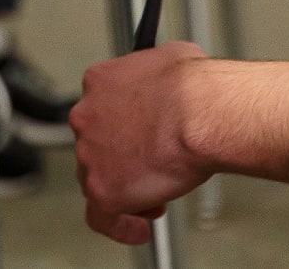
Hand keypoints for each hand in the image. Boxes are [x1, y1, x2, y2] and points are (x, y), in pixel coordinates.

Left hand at [71, 42, 211, 244]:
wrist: (201, 112)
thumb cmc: (195, 87)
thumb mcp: (174, 59)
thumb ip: (160, 74)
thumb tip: (174, 79)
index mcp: (99, 83)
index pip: (100, 110)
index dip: (121, 129)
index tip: (139, 138)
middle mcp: (87, 116)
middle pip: (95, 146)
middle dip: (122, 160)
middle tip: (149, 169)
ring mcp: (91, 154)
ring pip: (97, 179)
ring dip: (124, 189)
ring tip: (155, 196)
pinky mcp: (103, 188)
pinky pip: (101, 216)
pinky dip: (119, 225)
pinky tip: (138, 228)